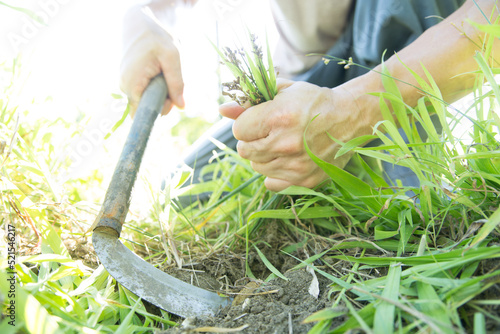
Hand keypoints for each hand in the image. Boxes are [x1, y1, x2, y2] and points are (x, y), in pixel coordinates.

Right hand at [120, 7, 184, 116]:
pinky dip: (156, 86)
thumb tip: (181, 106)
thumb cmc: (156, 38)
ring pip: (148, 100)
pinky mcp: (130, 82)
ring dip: (161, 91)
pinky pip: (146, 92)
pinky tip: (158, 73)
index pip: (145, 112)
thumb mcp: (172, 58)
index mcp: (133, 83)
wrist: (140, 24)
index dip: (161, 108)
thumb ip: (177, 83)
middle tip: (171, 79)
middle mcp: (125, 87)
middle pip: (148, 107)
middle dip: (164, 99)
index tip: (171, 96)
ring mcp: (126, 85)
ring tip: (163, 72)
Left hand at [220, 79, 377, 191]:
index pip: (239, 130)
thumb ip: (250, 100)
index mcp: (279, 116)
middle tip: (271, 132)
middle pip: (244, 150)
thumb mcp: (283, 92)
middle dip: (253, 140)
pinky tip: (286, 160)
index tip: (260, 120)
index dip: (247, 123)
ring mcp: (296, 165)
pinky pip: (271, 183)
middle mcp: (286, 143)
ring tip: (281, 144)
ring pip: (257, 167)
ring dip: (263, 156)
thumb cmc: (313, 101)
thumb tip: (222, 110)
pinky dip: (274, 173)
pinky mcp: (304, 180)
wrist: (349, 117)